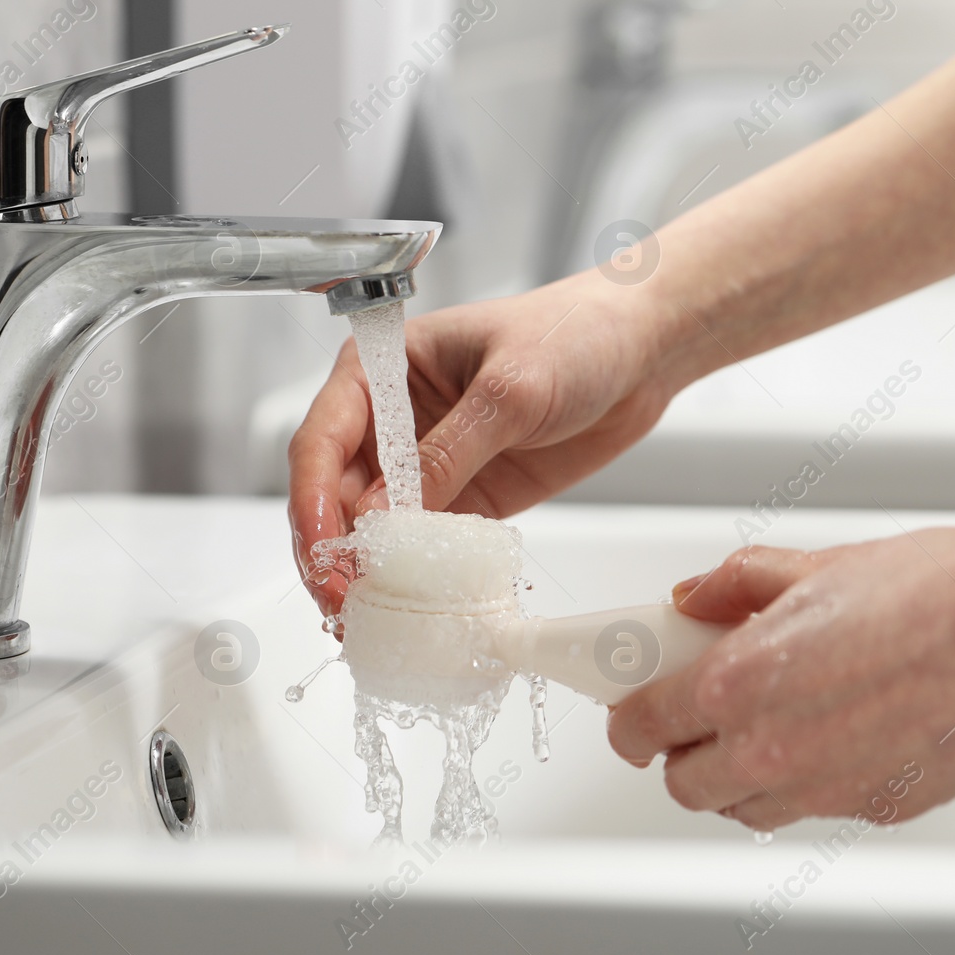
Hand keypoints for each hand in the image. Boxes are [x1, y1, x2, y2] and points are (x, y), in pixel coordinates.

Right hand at [288, 272, 673, 616]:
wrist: (642, 352)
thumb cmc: (574, 335)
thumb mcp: (509, 390)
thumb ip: (448, 453)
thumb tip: (384, 515)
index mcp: (380, 368)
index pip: (321, 437)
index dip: (311, 497)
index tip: (323, 549)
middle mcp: (390, 419)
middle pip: (332, 492)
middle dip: (330, 550)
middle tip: (341, 602)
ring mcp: (423, 463)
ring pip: (370, 527)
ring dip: (363, 573)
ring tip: (364, 619)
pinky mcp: (462, 498)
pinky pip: (422, 545)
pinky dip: (412, 579)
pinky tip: (408, 609)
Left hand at [605, 524, 954, 829]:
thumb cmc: (939, 590)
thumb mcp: (813, 566)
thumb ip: (734, 587)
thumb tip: (693, 597)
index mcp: (740, 685)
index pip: (642, 726)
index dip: (628, 716)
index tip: (632, 703)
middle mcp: (775, 751)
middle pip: (685, 784)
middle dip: (680, 751)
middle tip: (698, 710)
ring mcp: (829, 790)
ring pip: (745, 810)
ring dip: (737, 776)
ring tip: (765, 722)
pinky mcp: (881, 808)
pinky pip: (814, 809)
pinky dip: (805, 782)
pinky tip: (834, 732)